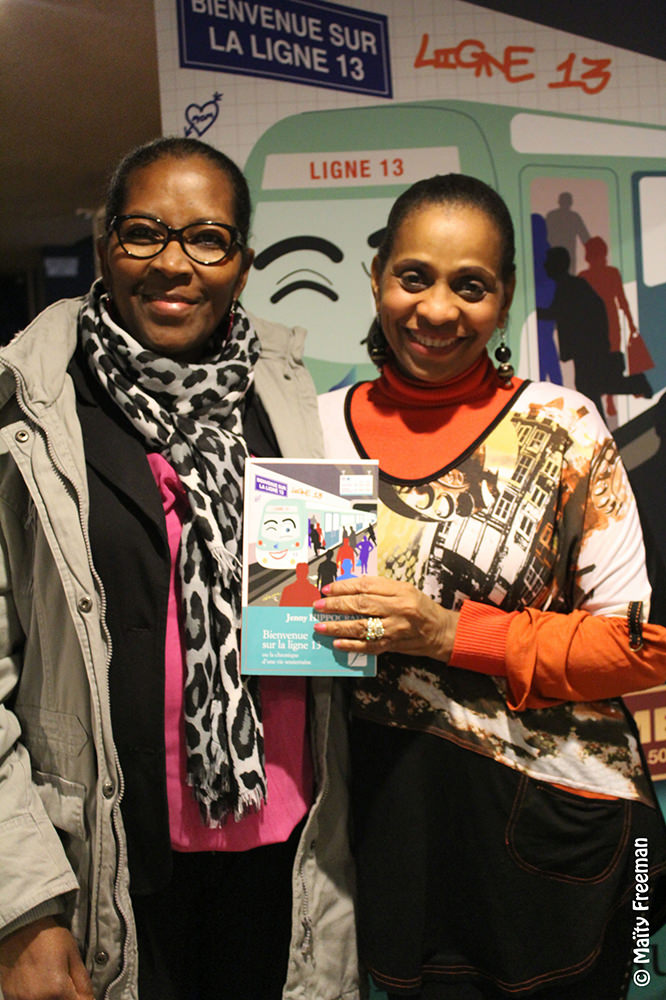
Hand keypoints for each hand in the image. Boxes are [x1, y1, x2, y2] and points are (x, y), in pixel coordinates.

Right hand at [0, 917, 93, 999]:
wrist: (19, 928)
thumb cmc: (48, 937)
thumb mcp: (73, 954)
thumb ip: (83, 982)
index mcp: (57, 991)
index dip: (84, 999)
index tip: (83, 993)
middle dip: (69, 998)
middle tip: (68, 985)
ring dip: (55, 998)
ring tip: (53, 983)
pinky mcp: (11, 999)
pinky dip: (40, 997)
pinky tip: (41, 985)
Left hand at [313, 576, 458, 660]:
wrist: (439, 631)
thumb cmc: (420, 606)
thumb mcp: (404, 589)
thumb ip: (380, 587)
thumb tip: (350, 586)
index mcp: (400, 591)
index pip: (366, 586)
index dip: (344, 587)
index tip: (327, 589)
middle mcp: (398, 609)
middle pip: (361, 605)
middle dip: (336, 605)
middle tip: (318, 606)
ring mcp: (395, 629)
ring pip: (362, 627)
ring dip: (338, 627)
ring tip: (321, 627)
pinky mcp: (393, 646)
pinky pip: (369, 647)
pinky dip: (351, 646)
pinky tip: (337, 644)